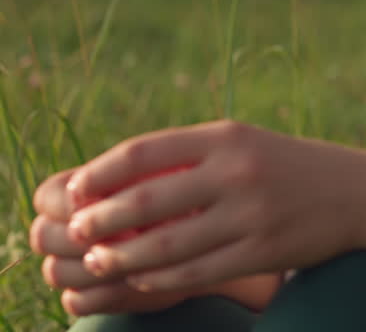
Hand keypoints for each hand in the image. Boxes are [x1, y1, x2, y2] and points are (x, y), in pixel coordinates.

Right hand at [30, 168, 210, 315]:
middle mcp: (65, 231)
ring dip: (92, 267)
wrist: (204, 237)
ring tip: (133, 256)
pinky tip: (134, 280)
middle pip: (43, 237)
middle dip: (78, 237)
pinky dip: (102, 294)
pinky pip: (76, 301)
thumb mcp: (166, 182)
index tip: (104, 202)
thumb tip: (108, 203)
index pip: (47, 198)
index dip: (69, 202)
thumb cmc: (182, 199)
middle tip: (123, 233)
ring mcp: (73, 266)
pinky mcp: (90, 296)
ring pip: (56, 271)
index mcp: (74, 195)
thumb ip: (134, 184)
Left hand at [62, 119, 365, 293]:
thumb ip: (192, 156)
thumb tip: (116, 177)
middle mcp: (238, 172)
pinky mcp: (263, 251)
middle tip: (74, 232)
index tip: (72, 191)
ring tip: (99, 261)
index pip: (144, 151)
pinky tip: (142, 277)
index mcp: (228, 136)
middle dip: (100, 220)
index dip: (98, 173)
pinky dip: (161, 278)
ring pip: (166, 245)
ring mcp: (252, 214)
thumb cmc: (291, 168)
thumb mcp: (247, 145)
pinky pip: (197, 271)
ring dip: (123, 257)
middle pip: (147, 201)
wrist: (363, 193)